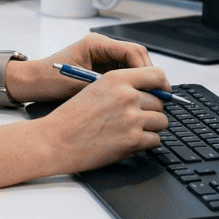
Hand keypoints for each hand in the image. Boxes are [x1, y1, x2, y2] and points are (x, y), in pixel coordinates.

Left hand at [8, 33, 153, 102]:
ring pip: (132, 68)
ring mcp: (102, 59)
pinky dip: (130, 87)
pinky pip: (123, 76)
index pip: (134, 51)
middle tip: (158, 96)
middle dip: (148, 76)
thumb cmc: (48, 80)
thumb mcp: (78, 84)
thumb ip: (105, 87)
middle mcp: (102, 48)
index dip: (147, 70)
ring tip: (148, 101)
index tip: (155, 86)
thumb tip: (133, 96)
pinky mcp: (101, 70)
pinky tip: (134, 102)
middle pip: (137, 58)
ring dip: (141, 83)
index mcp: (97, 44)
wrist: (31, 83)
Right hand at [28, 65, 170, 173]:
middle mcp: (127, 96)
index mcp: (116, 79)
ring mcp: (132, 119)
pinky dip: (146, 143)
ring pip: (161, 121)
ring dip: (151, 128)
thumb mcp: (95, 89)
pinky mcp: (134, 140)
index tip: (162, 93)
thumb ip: (122, 88)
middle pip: (159, 102)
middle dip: (151, 111)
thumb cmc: (71, 118)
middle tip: (136, 119)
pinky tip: (128, 142)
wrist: (55, 140)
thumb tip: (151, 94)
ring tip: (131, 131)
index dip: (162, 85)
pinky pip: (156, 140)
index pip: (156, 75)